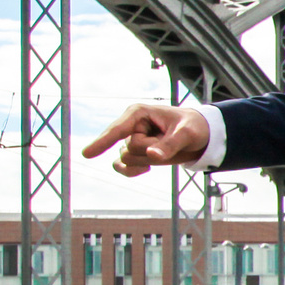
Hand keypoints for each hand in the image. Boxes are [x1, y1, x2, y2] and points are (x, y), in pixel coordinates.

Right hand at [85, 103, 210, 175]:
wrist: (198, 134)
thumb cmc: (192, 127)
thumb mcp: (187, 134)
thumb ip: (170, 145)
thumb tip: (152, 156)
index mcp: (138, 113)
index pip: (117, 130)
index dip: (102, 141)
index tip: (86, 155)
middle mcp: (129, 125)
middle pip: (129, 149)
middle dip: (150, 152)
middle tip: (169, 141)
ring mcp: (129, 139)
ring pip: (127, 160)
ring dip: (147, 160)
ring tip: (163, 148)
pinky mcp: (132, 152)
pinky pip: (121, 167)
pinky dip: (132, 172)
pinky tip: (146, 169)